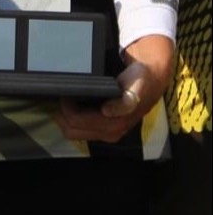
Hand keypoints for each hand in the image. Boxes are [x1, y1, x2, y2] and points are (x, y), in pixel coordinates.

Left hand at [56, 34, 173, 142]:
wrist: (151, 81)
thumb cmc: (140, 82)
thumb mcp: (136, 86)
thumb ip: (125, 102)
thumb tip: (107, 112)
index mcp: (115, 124)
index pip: (76, 121)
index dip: (65, 107)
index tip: (64, 92)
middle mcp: (110, 133)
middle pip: (71, 130)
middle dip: (62, 114)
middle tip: (62, 96)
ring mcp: (107, 133)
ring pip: (74, 132)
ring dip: (66, 117)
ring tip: (66, 99)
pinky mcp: (104, 130)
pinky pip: (80, 129)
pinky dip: (72, 119)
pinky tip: (73, 105)